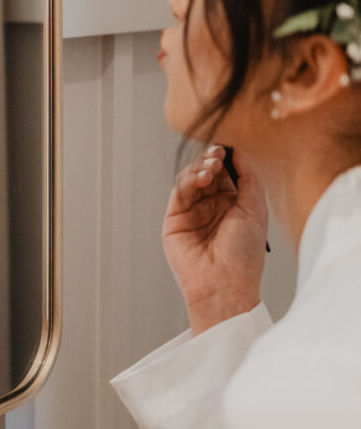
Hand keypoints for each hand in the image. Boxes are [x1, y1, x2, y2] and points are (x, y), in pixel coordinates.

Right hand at [162, 146, 267, 334]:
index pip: (227, 173)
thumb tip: (240, 151)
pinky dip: (190, 179)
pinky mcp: (174, 218)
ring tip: (212, 166)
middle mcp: (211, 206)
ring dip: (201, 167)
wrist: (223, 284)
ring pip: (192, 178)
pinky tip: (203, 177)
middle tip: (218, 152)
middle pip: (208, 171)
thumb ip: (249, 178)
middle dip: (212, 158)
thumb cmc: (243, 255)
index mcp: (232, 205)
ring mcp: (192, 211)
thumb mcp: (255, 211)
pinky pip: (180, 191)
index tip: (230, 145)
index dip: (228, 158)